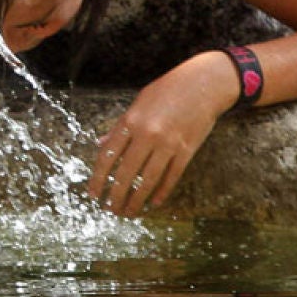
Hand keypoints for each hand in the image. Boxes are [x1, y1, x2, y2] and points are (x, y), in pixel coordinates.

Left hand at [86, 51, 237, 215]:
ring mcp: (168, 143)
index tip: (93, 194)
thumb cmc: (168, 90)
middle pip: (127, 172)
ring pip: (148, 179)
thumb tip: (101, 145)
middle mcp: (147, 134)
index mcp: (131, 121)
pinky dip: (162, 191)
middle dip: (116, 195)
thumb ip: (119, 127)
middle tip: (110, 210)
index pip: (108, 155)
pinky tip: (154, 203)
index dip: (98, 178)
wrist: (204, 84)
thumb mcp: (138, 103)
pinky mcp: (187, 150)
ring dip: (136, 199)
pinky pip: (172, 176)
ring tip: (128, 212)